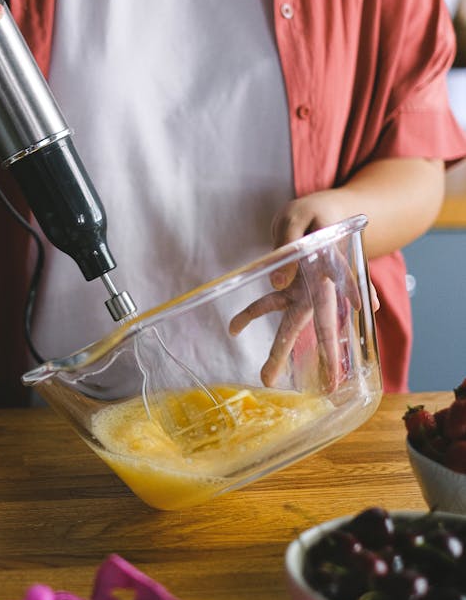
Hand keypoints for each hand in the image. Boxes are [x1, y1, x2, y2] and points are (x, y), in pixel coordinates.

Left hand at [229, 195, 377, 390]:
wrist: (321, 214)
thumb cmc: (314, 214)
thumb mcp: (299, 217)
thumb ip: (287, 244)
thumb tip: (277, 281)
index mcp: (330, 263)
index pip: (344, 278)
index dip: (351, 290)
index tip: (366, 308)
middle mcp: (321, 285)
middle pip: (322, 321)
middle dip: (327, 354)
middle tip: (330, 386)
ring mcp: (306, 291)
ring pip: (291, 322)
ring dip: (279, 350)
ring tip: (266, 378)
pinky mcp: (290, 288)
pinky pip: (267, 301)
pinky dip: (252, 312)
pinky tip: (234, 326)